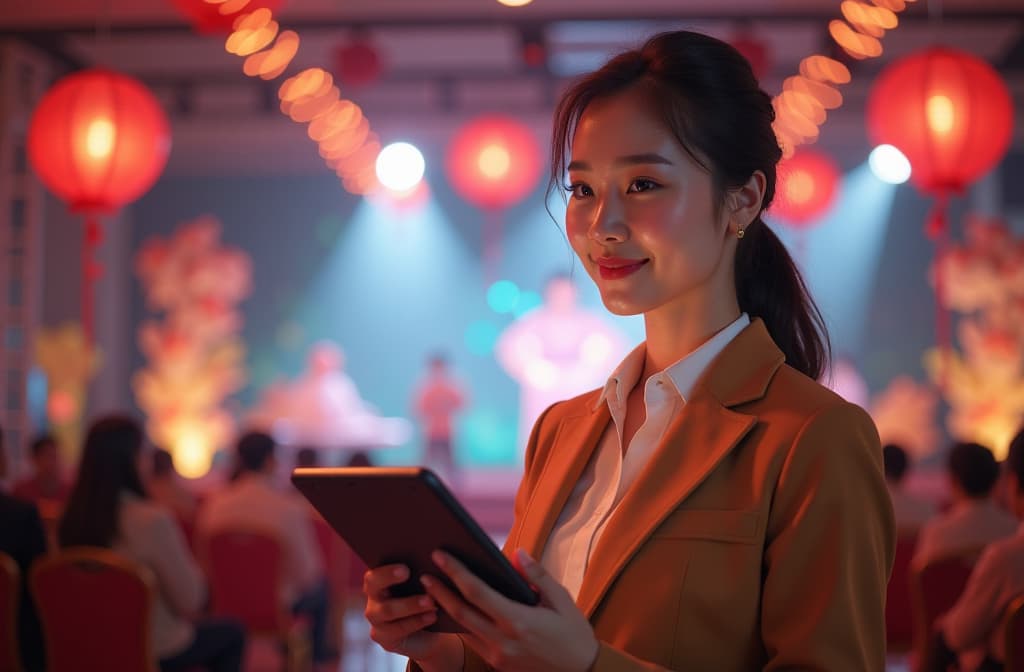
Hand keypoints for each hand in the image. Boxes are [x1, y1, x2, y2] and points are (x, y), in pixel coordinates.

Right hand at [363, 564, 461, 668]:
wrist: (434, 630)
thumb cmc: (429, 596)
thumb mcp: (426, 581)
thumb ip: (421, 568)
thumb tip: (434, 553)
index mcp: (379, 579)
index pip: (374, 573)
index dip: (386, 570)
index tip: (406, 568)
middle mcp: (373, 598)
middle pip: (373, 586)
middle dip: (389, 578)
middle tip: (409, 574)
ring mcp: (376, 620)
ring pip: (387, 610)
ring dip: (410, 604)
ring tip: (431, 601)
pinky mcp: (385, 638)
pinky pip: (397, 630)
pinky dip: (416, 621)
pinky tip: (432, 616)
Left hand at [422, 548, 598, 671]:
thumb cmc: (574, 634)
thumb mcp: (562, 600)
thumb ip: (537, 576)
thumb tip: (516, 553)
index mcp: (519, 621)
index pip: (477, 592)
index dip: (456, 572)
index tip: (440, 555)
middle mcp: (503, 641)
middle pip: (461, 612)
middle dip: (439, 591)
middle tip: (424, 572)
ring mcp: (498, 656)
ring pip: (464, 629)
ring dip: (446, 608)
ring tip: (433, 589)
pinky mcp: (498, 664)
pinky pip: (473, 641)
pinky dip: (461, 624)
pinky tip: (454, 610)